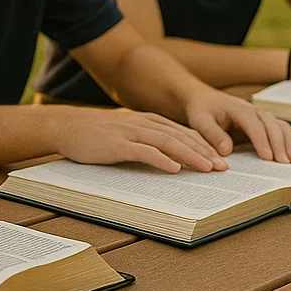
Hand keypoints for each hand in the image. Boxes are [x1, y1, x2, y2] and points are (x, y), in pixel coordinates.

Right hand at [47, 106, 229, 174]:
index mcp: (147, 120)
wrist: (67, 126)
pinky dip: (161, 160)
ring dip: (190, 156)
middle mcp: (143, 123)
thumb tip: (168, 155)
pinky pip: (144, 151)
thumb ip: (146, 138)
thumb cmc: (96, 133)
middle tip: (223, 167)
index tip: (220, 159)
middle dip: (204, 152)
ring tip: (207, 168)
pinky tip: (174, 169)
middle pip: (181, 137)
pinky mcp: (117, 144)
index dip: (203, 145)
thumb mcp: (126, 131)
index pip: (183, 132)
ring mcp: (131, 132)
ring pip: (168, 143)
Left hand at [181, 87, 290, 163]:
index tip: (267, 157)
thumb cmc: (202, 110)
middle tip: (284, 163)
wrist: (204, 99)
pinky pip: (280, 128)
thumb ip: (212, 135)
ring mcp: (260, 115)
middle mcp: (253, 109)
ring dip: (288, 142)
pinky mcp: (263, 122)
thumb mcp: (200, 121)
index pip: (254, 124)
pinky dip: (288, 140)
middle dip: (279, 144)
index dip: (262, 140)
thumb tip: (227, 151)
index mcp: (238, 108)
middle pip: (271, 124)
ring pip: (280, 125)